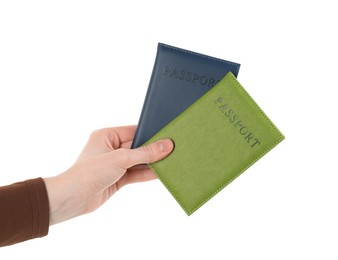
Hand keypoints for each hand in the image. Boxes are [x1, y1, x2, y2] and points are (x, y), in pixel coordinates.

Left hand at [44, 126, 173, 224]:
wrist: (74, 198)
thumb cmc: (90, 172)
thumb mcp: (121, 159)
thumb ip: (145, 153)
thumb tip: (166, 146)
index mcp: (107, 136)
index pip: (134, 131)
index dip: (151, 134)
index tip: (168, 135)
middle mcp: (111, 148)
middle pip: (138, 146)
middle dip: (154, 149)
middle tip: (173, 148)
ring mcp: (115, 164)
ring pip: (139, 161)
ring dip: (152, 163)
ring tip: (172, 160)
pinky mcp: (118, 178)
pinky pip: (136, 173)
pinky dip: (147, 173)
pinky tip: (161, 173)